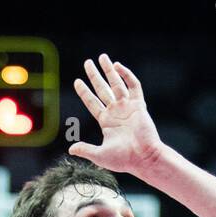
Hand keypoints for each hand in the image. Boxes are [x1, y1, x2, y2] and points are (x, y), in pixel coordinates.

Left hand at [68, 55, 161, 177]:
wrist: (144, 158)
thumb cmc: (124, 159)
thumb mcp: (100, 155)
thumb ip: (86, 150)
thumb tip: (71, 150)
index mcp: (107, 122)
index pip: (92, 103)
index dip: (84, 92)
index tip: (77, 81)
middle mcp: (116, 112)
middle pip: (103, 89)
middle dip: (95, 76)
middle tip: (87, 62)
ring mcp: (128, 107)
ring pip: (117, 84)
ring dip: (109, 70)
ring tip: (102, 57)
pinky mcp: (139, 105)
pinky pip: (133, 86)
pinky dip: (126, 75)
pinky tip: (118, 66)